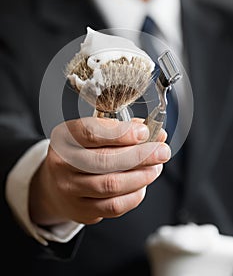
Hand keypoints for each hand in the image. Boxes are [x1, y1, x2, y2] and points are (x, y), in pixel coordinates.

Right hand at [29, 117, 170, 225]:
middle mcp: (62, 163)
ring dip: (141, 176)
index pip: (91, 133)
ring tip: (156, 167)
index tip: (144, 132)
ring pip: (112, 185)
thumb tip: (154, 133)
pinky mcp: (82, 210)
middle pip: (105, 161)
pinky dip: (135, 195)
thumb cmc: (79, 153)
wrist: (57, 183)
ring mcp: (70, 189)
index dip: (121, 133)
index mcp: (65, 137)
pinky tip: (142, 184)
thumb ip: (120, 130)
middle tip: (161, 151)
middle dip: (140, 155)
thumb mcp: (91, 134)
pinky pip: (114, 206)